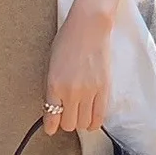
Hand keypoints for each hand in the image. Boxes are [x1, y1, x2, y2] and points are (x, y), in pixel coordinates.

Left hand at [43, 6, 111, 135]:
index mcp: (54, 84)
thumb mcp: (51, 64)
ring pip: (84, 123)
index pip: (51, 117)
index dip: (51, 126)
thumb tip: (53, 106)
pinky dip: (94, 122)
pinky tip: (91, 119)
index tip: (51, 128)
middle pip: (69, 124)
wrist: (89, 27)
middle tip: (67, 115)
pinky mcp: (104, 90)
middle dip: (66, 122)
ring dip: (80, 122)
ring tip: (79, 114)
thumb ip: (52, 86)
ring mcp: (89, 92)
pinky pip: (99, 117)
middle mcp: (71, 92)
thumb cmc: (67, 40)